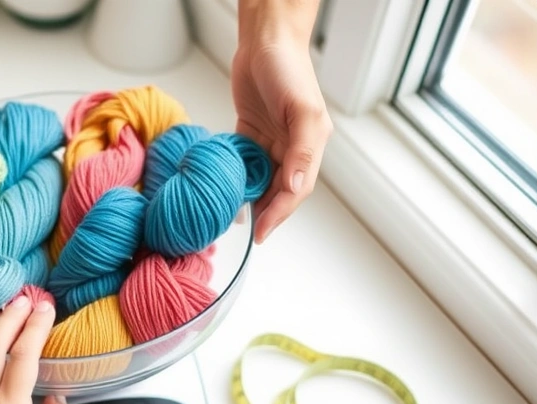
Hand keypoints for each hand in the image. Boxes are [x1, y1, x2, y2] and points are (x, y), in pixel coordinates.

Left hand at [231, 5, 331, 242]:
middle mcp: (292, 145)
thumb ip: (301, 150)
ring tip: (232, 215)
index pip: (296, 188)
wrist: (265, 39)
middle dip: (264, 210)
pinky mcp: (251, 131)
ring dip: (249, 196)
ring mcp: (272, 139)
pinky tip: (225, 189)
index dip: (280, 212)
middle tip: (246, 230)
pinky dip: (236, 176)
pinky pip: (244, 162)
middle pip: (278, 188)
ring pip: (260, 178)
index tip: (262, 231)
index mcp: (310, 143)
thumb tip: (295, 188)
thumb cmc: (288, 68)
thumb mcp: (301, 109)